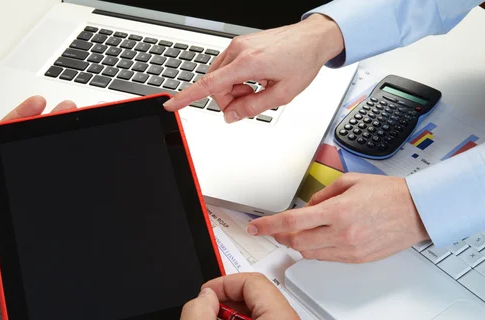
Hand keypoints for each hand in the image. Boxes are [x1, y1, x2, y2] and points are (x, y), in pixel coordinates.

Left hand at [0, 96, 76, 319]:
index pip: (3, 136)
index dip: (23, 116)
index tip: (40, 103)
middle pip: (29, 151)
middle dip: (51, 129)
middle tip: (69, 112)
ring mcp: (11, 205)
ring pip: (41, 174)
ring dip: (59, 156)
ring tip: (78, 135)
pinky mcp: (23, 225)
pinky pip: (47, 205)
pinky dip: (63, 192)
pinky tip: (73, 175)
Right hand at [163, 14, 343, 122]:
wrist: (313, 38)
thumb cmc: (302, 61)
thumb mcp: (282, 94)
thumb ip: (253, 108)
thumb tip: (231, 116)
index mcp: (247, 63)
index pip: (209, 85)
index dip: (187, 97)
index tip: (171, 105)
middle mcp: (238, 50)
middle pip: (215, 85)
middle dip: (229, 100)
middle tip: (251, 102)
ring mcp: (239, 45)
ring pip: (221, 78)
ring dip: (234, 90)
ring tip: (259, 88)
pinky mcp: (242, 44)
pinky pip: (229, 68)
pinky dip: (238, 79)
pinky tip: (257, 79)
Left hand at [246, 173, 429, 262]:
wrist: (418, 211)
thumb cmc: (389, 194)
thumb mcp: (350, 182)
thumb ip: (322, 196)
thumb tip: (306, 208)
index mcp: (337, 211)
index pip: (292, 221)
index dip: (268, 226)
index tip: (255, 227)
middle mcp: (341, 234)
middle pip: (296, 242)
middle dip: (282, 235)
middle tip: (277, 228)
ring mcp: (349, 250)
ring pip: (309, 253)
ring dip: (299, 243)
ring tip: (302, 230)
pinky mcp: (357, 259)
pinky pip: (326, 258)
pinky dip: (316, 250)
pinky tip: (320, 238)